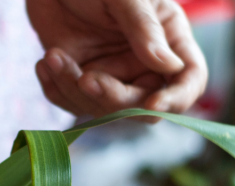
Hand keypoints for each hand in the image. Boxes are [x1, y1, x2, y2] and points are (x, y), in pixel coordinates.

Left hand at [28, 0, 207, 118]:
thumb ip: (144, 29)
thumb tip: (171, 67)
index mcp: (169, 38)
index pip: (189, 79)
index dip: (176, 98)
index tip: (152, 104)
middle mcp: (142, 63)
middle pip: (141, 105)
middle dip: (111, 98)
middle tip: (84, 79)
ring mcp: (110, 74)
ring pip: (102, 108)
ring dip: (73, 89)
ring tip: (53, 56)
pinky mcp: (79, 79)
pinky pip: (71, 102)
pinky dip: (55, 89)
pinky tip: (46, 63)